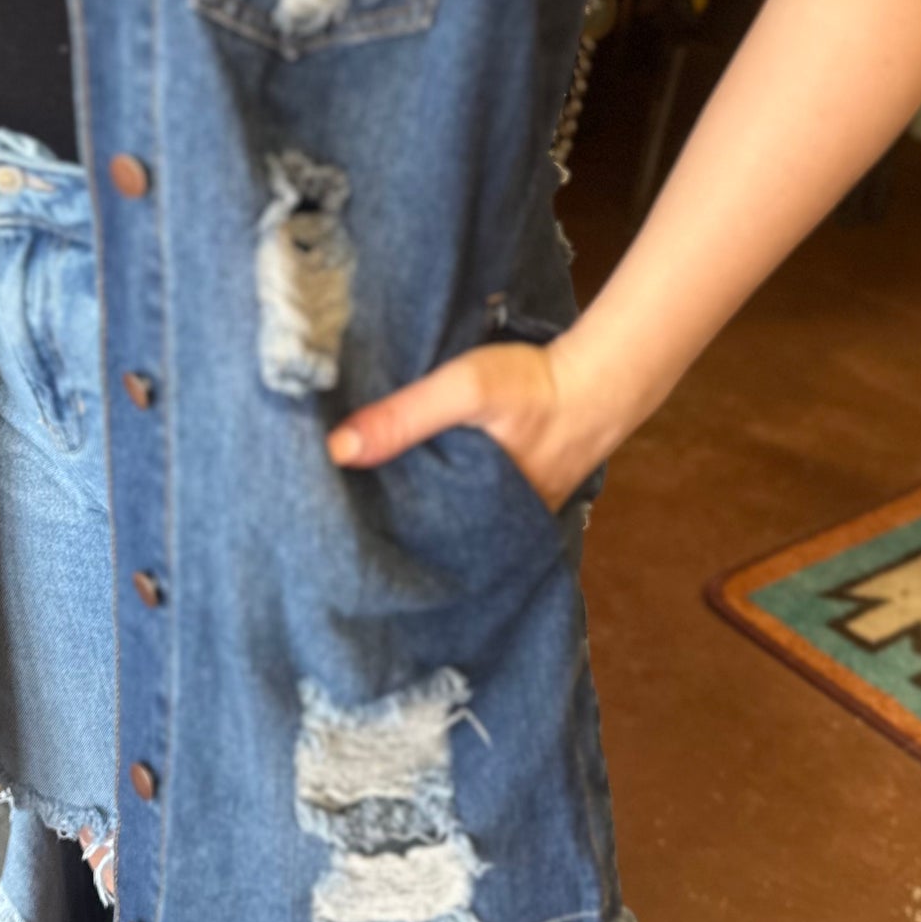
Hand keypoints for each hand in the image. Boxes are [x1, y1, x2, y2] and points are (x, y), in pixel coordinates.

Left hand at [327, 337, 609, 512]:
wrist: (599, 381)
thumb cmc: (535, 387)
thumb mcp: (465, 390)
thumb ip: (405, 416)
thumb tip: (335, 449)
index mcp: (472, 522)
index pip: (401, 540)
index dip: (363, 527)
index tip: (321, 514)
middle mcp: (487, 534)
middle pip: (419, 537)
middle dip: (379, 523)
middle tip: (327, 508)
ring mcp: (502, 521)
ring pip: (441, 524)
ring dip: (407, 509)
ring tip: (353, 495)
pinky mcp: (509, 502)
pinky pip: (464, 508)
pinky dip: (436, 497)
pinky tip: (406, 480)